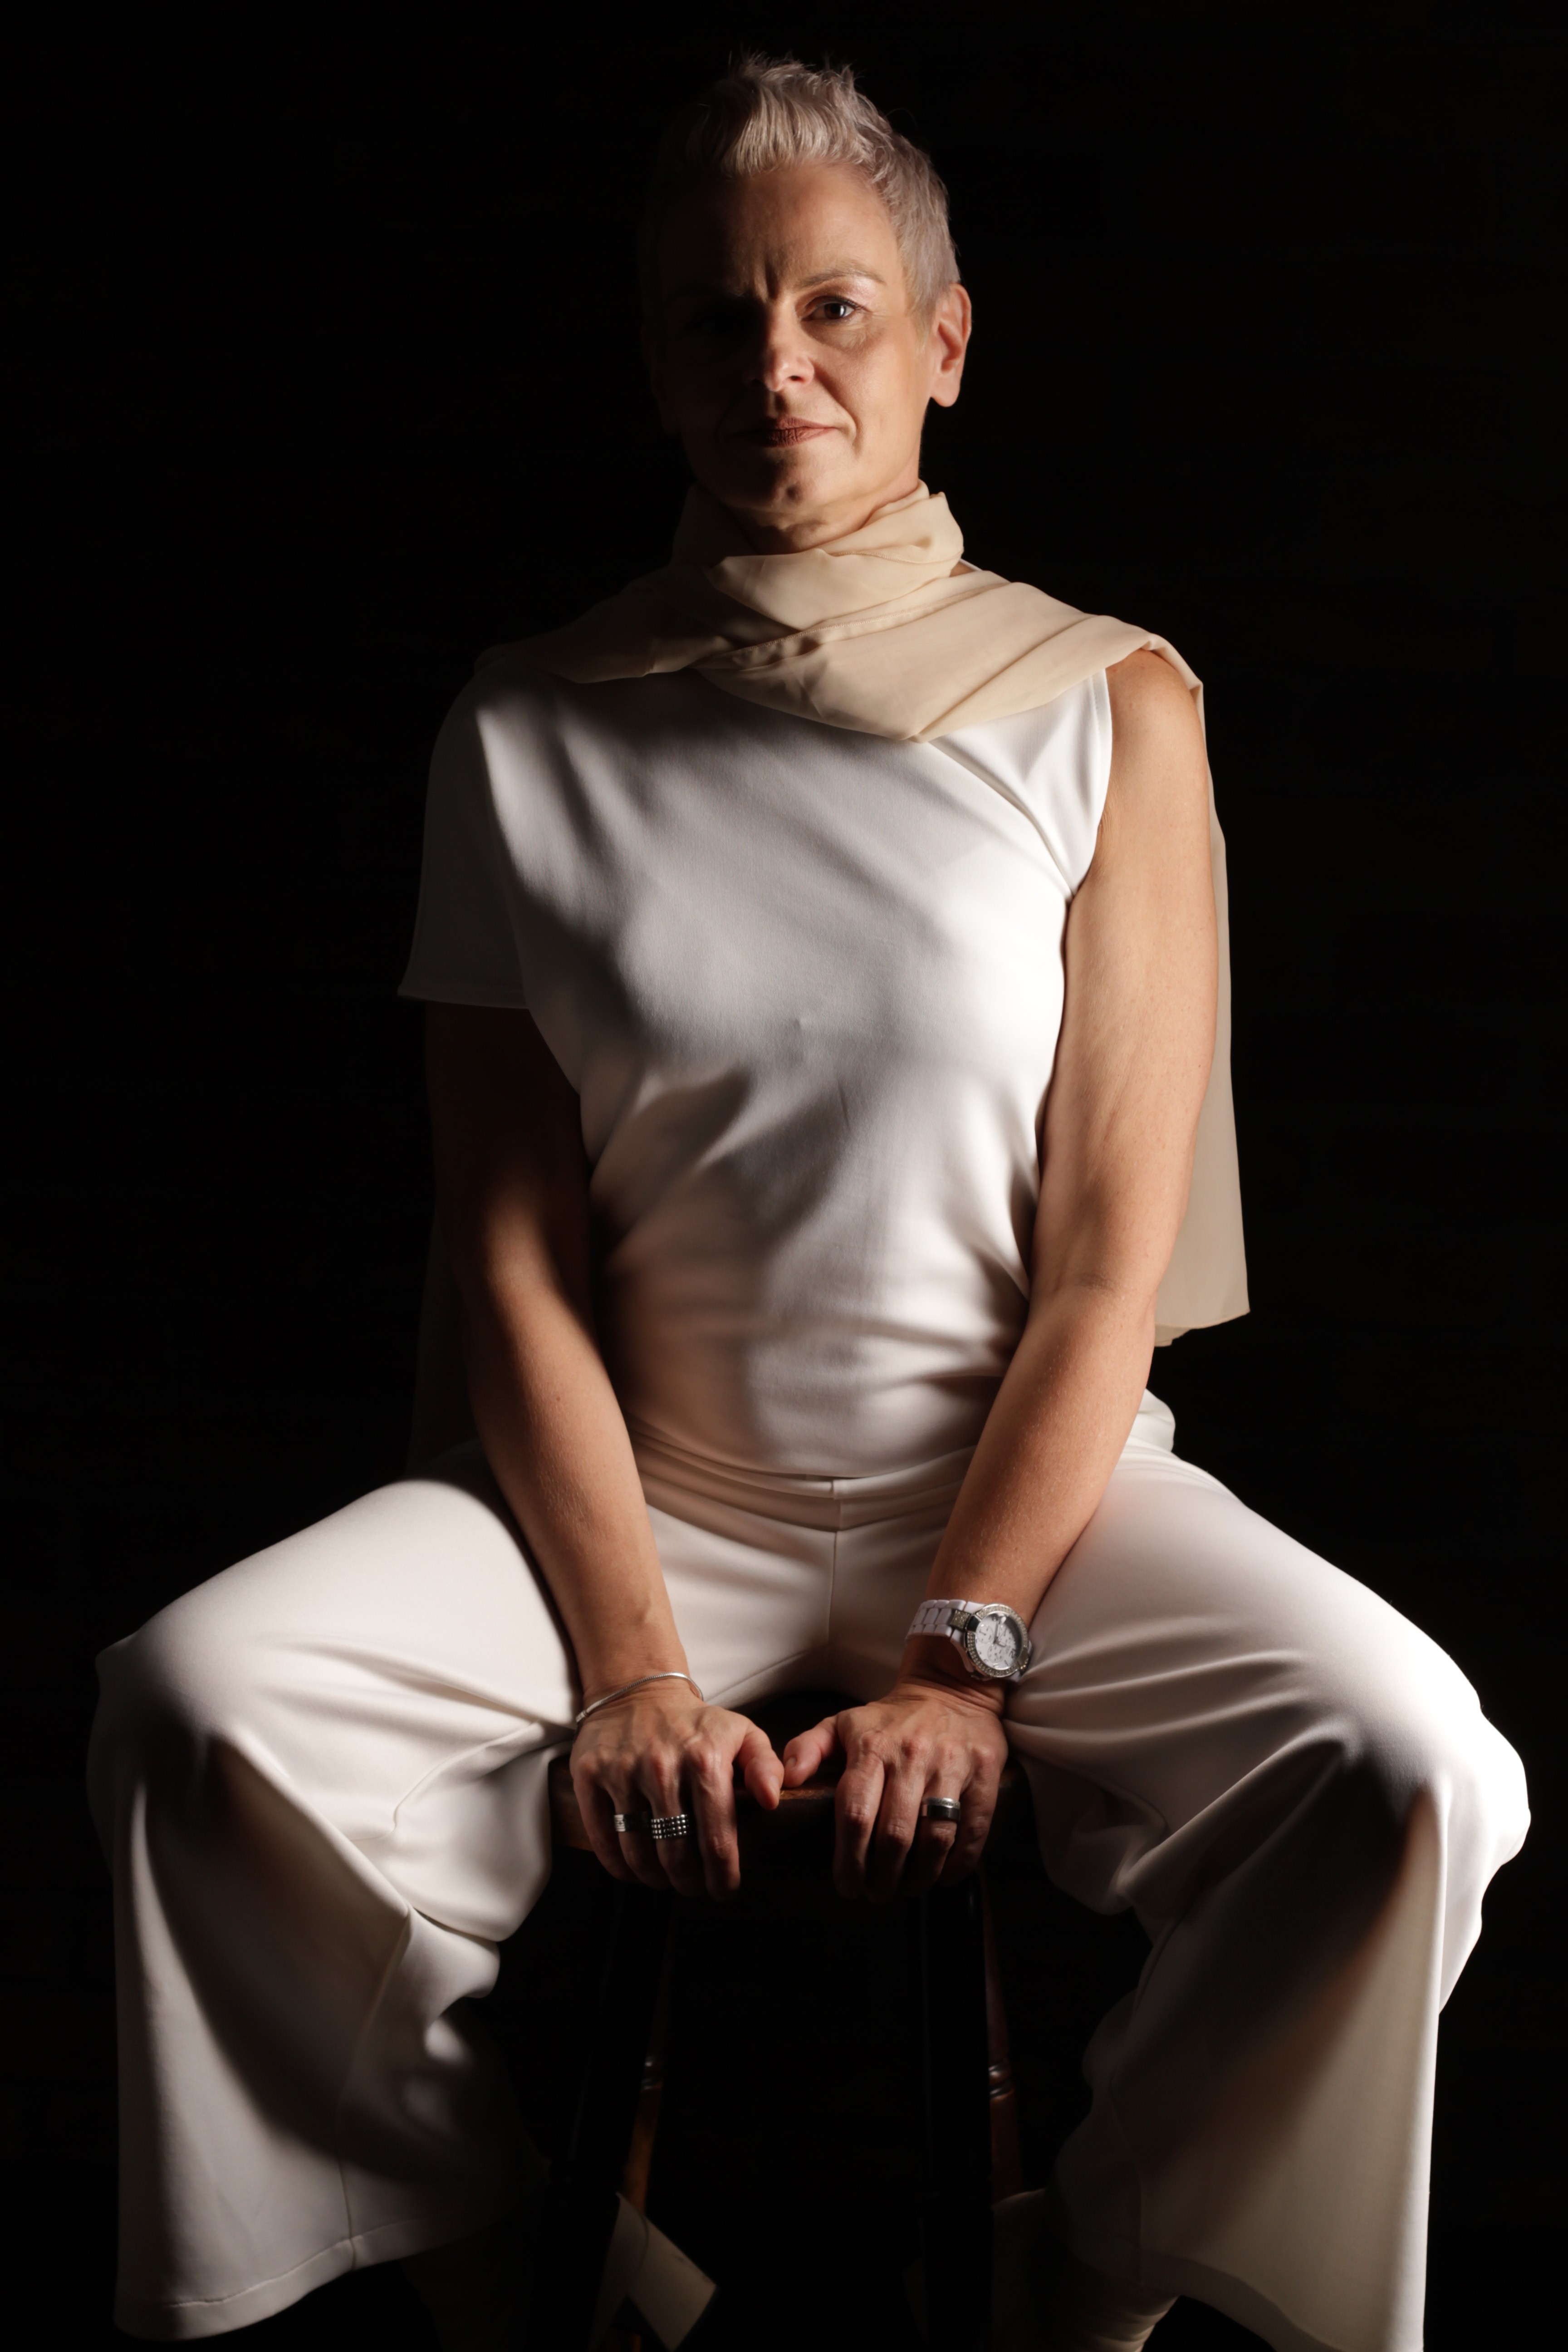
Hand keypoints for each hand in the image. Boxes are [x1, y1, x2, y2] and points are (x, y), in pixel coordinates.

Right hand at [572, 1682, 783, 1899]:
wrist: (638, 1690)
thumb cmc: (697, 1724)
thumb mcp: (742, 1733)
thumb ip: (766, 1766)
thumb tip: (772, 1802)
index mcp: (705, 1759)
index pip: (716, 1839)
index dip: (722, 1876)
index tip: (725, 1890)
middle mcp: (662, 1766)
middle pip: (675, 1854)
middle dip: (689, 1883)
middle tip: (695, 1888)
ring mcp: (621, 1771)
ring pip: (638, 1853)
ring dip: (655, 1879)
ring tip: (667, 1881)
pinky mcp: (589, 1775)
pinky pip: (602, 1838)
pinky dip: (619, 1866)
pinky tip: (634, 1870)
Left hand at [781, 1664, 1008, 1901]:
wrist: (951, 1688)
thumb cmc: (890, 1718)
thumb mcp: (841, 1723)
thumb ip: (807, 1749)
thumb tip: (786, 1783)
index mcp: (871, 1747)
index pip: (855, 1815)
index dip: (849, 1860)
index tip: (845, 1886)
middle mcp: (910, 1757)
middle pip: (894, 1835)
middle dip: (882, 1877)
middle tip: (875, 1895)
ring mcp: (950, 1765)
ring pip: (935, 1838)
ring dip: (918, 1876)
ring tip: (905, 1890)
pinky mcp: (983, 1774)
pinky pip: (974, 1829)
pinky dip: (958, 1863)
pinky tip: (942, 1876)